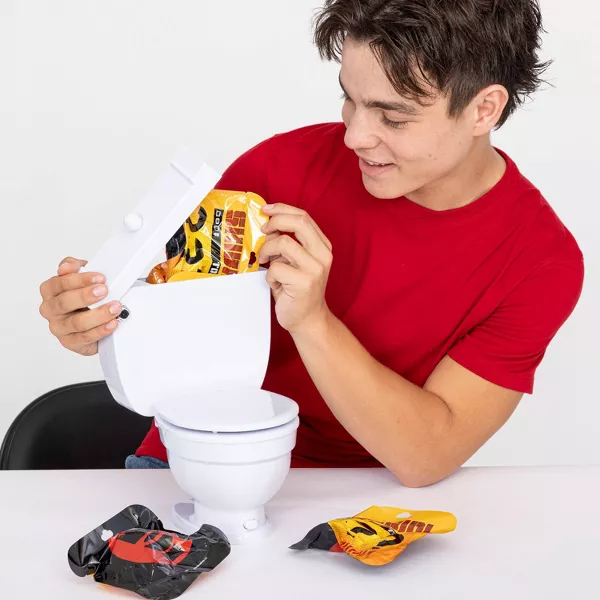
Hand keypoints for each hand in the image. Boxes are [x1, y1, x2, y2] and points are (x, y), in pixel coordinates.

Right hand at [39, 257, 121, 355]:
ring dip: (99, 314)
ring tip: (115, 308)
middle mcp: (51, 309)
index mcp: (50, 290)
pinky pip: (86, 337)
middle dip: (86, 296)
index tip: (100, 277)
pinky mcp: (71, 342)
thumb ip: (76, 268)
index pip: (59, 283)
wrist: (94, 318)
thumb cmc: (86, 296)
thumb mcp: (83, 278)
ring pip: (77, 322)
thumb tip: (68, 266)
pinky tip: (113, 323)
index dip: (79, 279)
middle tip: (104, 291)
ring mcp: (59, 327)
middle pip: (64, 303)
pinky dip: (101, 330)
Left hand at [258, 204, 332, 333]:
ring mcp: (315, 269)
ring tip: (265, 263)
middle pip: (299, 223)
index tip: (266, 209)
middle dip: (276, 221)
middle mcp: (323, 255)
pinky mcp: (304, 283)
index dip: (282, 209)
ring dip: (267, 251)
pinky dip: (269, 275)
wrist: (308, 320)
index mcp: (323, 247)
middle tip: (263, 229)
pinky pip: (276, 268)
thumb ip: (286, 244)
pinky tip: (275, 284)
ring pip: (283, 244)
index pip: (304, 217)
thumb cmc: (297, 291)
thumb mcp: (294, 262)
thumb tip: (269, 227)